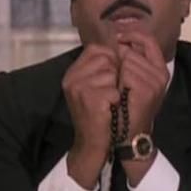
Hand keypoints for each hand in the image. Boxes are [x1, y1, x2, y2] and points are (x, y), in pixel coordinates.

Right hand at [62, 44, 119, 189]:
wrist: (93, 144)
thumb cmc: (99, 114)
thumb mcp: (95, 87)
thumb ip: (101, 67)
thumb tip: (119, 46)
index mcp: (73, 72)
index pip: (96, 49)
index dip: (111, 59)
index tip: (113, 77)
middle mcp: (72, 78)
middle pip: (106, 58)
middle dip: (115, 74)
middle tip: (111, 93)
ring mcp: (78, 88)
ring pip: (111, 73)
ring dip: (117, 88)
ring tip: (110, 102)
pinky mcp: (89, 99)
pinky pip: (114, 90)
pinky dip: (117, 101)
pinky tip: (110, 110)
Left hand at [116, 31, 168, 185]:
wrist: (127, 134)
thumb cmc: (125, 108)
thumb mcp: (130, 81)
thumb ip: (129, 61)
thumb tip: (117, 40)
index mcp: (159, 69)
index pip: (149, 40)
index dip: (132, 35)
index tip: (117, 36)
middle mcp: (161, 74)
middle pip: (132, 51)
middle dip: (118, 60)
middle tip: (114, 79)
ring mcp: (155, 82)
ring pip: (127, 60)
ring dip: (115, 72)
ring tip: (116, 90)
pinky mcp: (147, 90)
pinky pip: (125, 72)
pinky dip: (116, 81)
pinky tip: (116, 93)